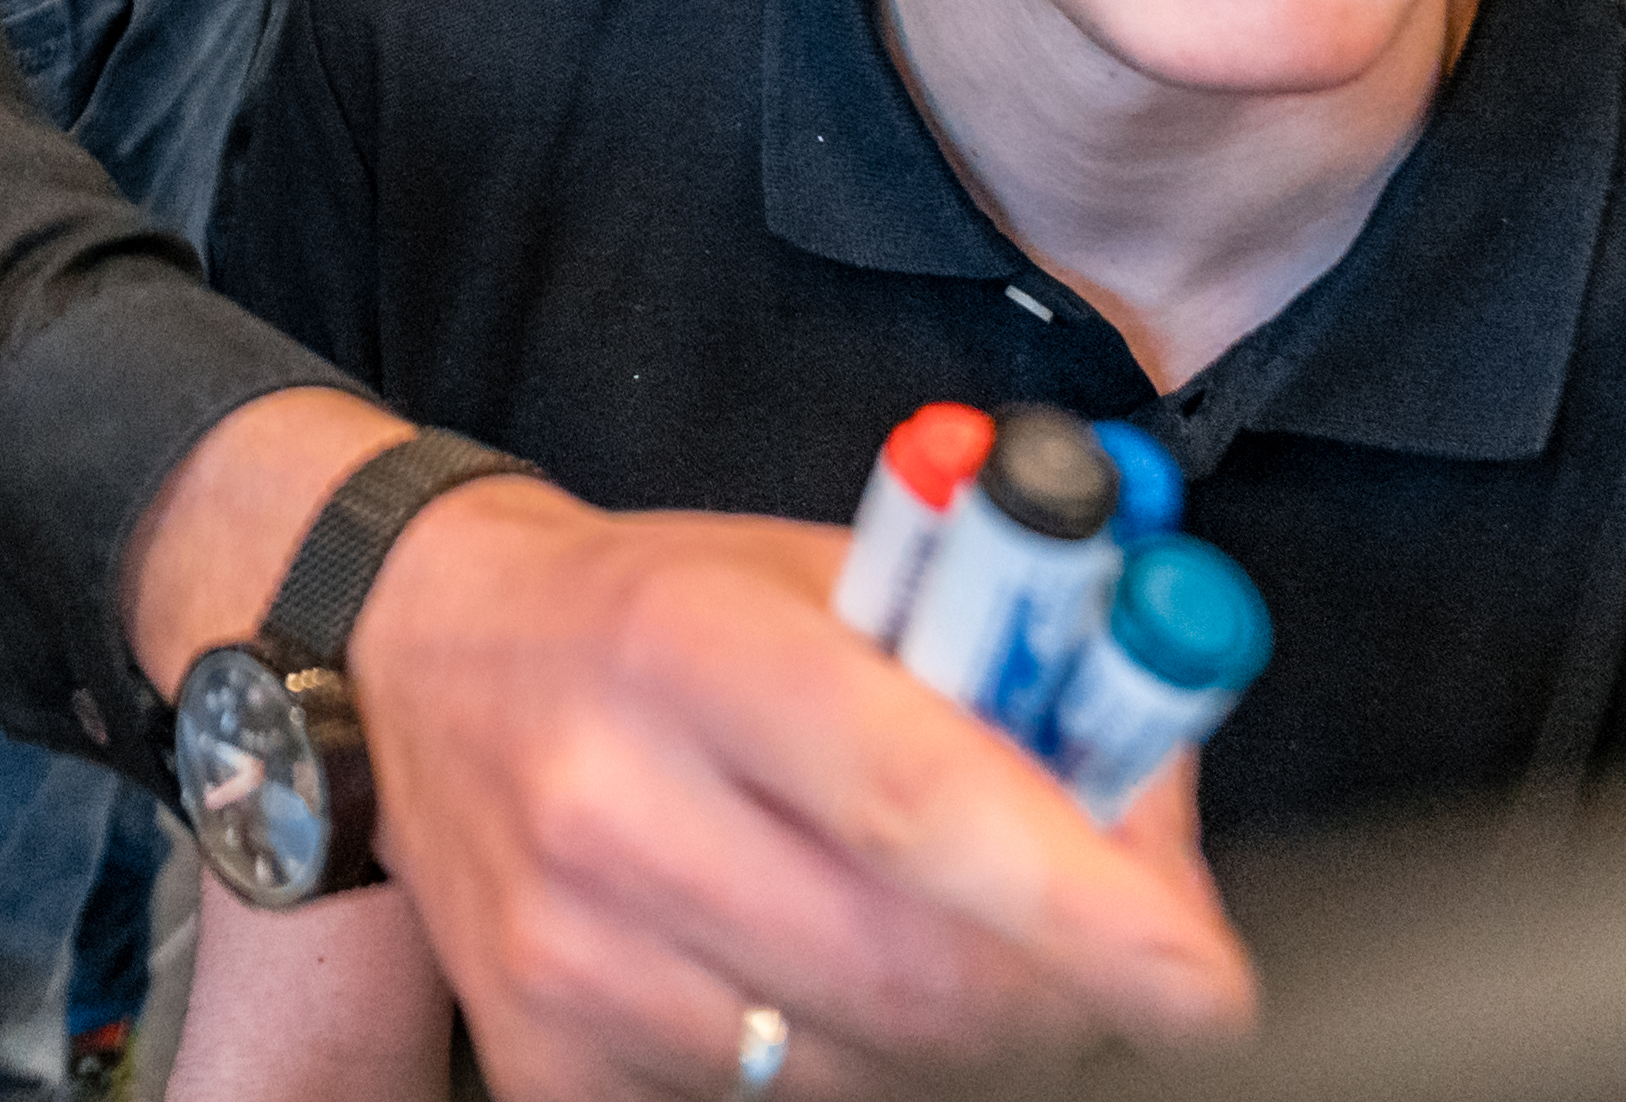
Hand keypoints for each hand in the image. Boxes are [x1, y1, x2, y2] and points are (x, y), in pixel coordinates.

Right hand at [346, 478, 1252, 1100]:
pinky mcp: (543, 1060)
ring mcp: (564, 954)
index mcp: (688, 646)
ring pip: (861, 1075)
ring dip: (955, 1035)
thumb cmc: (656, 613)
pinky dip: (842, 1072)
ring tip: (923, 934)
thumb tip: (1154, 800)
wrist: (427, 660)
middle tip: (1109, 959)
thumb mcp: (826, 574)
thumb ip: (1002, 665)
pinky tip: (808, 976)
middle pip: (910, 979)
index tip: (1199, 975)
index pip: (914, 800)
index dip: (1080, 903)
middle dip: (1057, 989)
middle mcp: (607, 803)